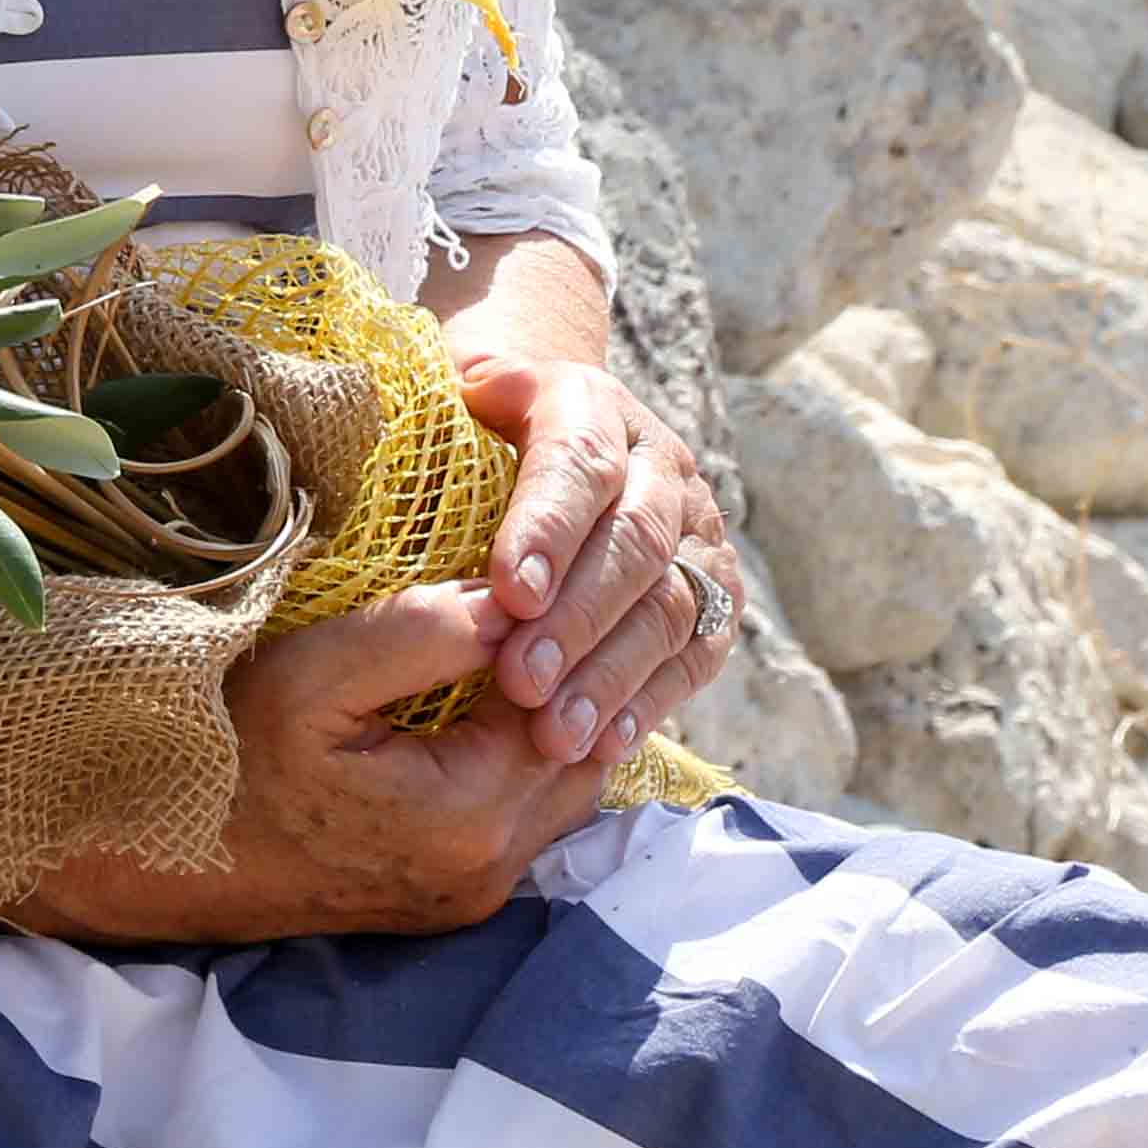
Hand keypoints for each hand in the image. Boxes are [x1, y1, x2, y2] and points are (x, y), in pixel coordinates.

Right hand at [0, 585, 611, 942]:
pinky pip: (526, 820)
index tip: (520, 572)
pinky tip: (483, 709)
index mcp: (466, 816)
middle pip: (579, 753)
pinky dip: (522, 760)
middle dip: (564, 677)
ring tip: (508, 651)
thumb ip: (418, 634)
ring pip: (562, 790)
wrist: (166, 861)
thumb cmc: (227, 757)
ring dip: (547, 720)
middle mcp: (487, 871)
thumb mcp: (311, 675)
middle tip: (526, 605)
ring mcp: (473, 895)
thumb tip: (514, 600)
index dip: (552, 632)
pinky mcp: (454, 901)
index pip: (562, 703)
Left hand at [458, 347, 738, 768]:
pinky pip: (697, 651)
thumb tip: (431, 443)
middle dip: (578, 619)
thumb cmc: (466, 428)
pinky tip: (604, 745)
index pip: (579, 462)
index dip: (549, 530)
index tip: (510, 592)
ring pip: (671, 604)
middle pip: (634, 543)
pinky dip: (650, 703)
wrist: (537, 423)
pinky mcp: (716, 590)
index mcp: (587, 403)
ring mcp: (695, 526)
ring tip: (554, 735)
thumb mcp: (446, 402)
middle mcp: (656, 459)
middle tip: (521, 682)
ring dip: (611, 676)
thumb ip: (438, 416)